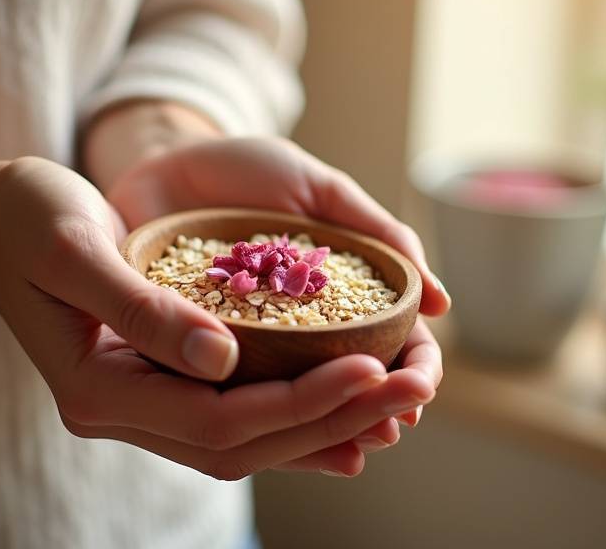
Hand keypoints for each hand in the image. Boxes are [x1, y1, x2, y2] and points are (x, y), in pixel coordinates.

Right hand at [0, 157, 434, 478]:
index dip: (301, 401)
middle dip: (337, 417)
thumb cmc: (26, 219)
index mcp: (97, 390)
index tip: (372, 368)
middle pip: (247, 441)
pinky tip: (347, 409)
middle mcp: (121, 414)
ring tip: (401, 396)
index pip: (220, 419)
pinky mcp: (156, 385)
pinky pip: (235, 417)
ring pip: (248, 439)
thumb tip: (224, 361)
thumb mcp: (75, 248)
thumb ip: (143, 309)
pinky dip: (294, 416)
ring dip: (328, 422)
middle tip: (417, 382)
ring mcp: (139, 406)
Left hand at [104, 137, 448, 426]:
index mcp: (339, 295)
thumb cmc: (249, 171)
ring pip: (296, 399)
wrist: (164, 160)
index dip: (413, 367)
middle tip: (390, 427)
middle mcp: (299, 330)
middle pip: (353, 382)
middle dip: (378, 409)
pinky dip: (251, 412)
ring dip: (326, 426)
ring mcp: (249, 345)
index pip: (394, 341)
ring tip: (348, 445)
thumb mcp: (319, 191)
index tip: (421, 384)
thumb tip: (441, 305)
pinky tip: (267, 432)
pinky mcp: (195, 352)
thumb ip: (377, 234)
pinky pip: (227, 390)